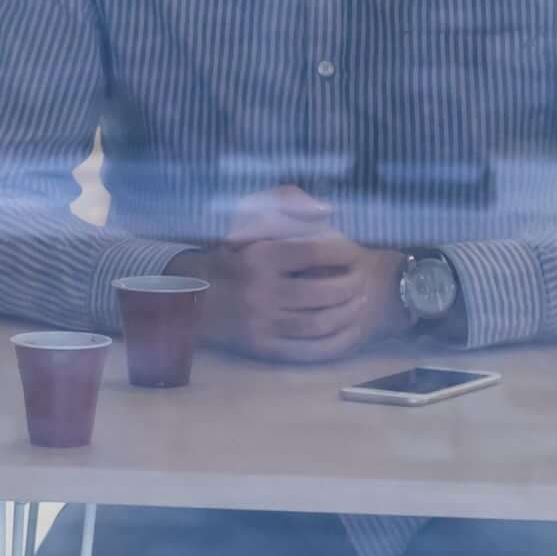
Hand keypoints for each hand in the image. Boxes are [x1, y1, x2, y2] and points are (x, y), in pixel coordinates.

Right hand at [197, 191, 387, 361]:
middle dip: (352, 285)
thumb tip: (326, 211)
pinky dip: (335, 343)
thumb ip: (287, 204)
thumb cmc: (232, 254)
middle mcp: (259, 291)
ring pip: (319, 324)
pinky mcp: (262, 348)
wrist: (194, 297)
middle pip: (323, 292)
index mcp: (259, 256)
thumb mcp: (249, 219)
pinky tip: (347, 331)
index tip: (356, 252)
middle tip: (362, 280)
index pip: (315, 252)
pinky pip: (308, 351)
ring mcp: (260, 324)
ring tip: (360, 303)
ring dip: (348, 314)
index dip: (344, 252)